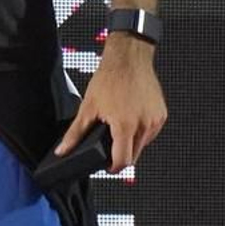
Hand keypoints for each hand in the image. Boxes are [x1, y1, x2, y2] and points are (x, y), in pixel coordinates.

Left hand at [54, 38, 167, 170]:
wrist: (128, 58)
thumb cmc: (110, 79)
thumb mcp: (88, 107)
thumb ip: (75, 133)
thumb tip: (63, 150)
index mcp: (125, 125)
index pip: (123, 161)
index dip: (113, 167)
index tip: (107, 166)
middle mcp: (144, 124)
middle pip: (134, 156)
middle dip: (121, 155)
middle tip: (109, 143)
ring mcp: (155, 120)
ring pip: (144, 145)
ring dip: (132, 143)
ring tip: (118, 127)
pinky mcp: (162, 114)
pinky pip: (151, 133)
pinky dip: (141, 133)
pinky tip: (130, 120)